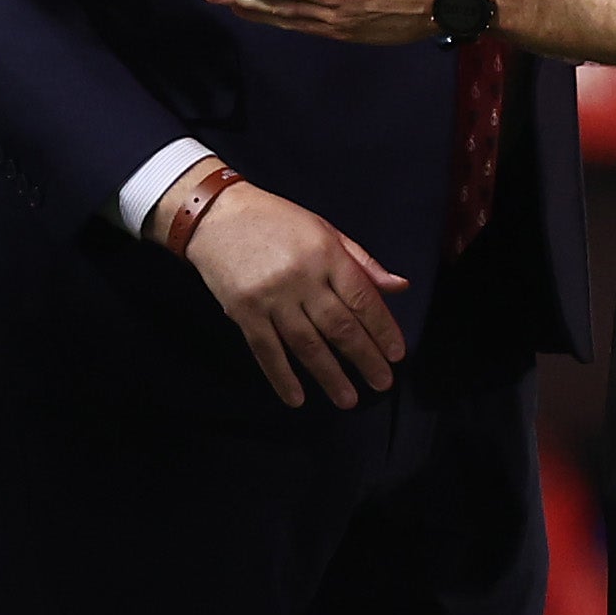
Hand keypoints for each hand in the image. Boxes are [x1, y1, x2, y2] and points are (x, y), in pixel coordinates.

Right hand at [157, 173, 409, 405]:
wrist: (215, 216)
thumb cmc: (274, 220)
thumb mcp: (325, 230)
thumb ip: (362, 263)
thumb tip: (399, 287)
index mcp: (326, 254)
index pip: (362, 299)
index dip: (383, 329)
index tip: (396, 353)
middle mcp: (301, 278)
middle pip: (339, 327)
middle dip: (364, 358)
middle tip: (382, 383)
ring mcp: (271, 297)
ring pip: (307, 345)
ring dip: (330, 376)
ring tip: (348, 399)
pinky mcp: (243, 312)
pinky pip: (266, 351)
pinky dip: (282, 377)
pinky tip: (297, 397)